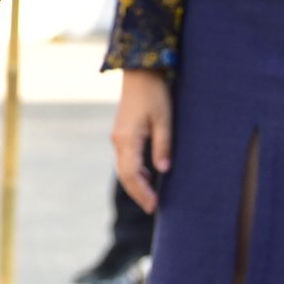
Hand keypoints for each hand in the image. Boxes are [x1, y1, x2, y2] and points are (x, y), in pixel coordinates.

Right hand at [111, 70, 173, 213]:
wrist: (139, 74)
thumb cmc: (154, 95)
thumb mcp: (164, 120)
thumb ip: (163, 146)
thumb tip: (163, 170)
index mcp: (127, 139)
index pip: (130, 173)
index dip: (141, 191)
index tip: (154, 205)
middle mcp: (119, 140)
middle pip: (124, 174)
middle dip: (138, 192)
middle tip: (153, 208)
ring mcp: (119, 137)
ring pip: (124, 167)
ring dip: (136, 183)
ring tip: (151, 198)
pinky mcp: (123, 133)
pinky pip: (126, 158)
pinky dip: (134, 172)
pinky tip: (148, 177)